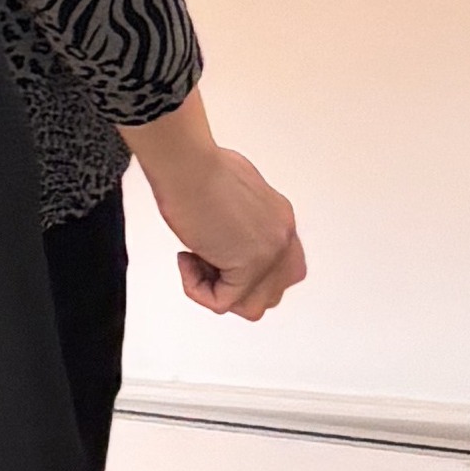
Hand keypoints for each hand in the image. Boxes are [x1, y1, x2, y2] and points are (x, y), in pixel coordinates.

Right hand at [124, 103, 305, 318]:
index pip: (282, 270)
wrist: (188, 164)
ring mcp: (270, 253)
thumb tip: (226, 246)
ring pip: (251, 306)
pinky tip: (187, 257)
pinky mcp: (250, 266)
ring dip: (217, 291)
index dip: (249, 275)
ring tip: (197, 260)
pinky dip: (196, 288)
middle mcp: (283, 237)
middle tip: (207, 264)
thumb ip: (241, 227)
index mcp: (280, 220)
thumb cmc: (199, 168)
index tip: (218, 258)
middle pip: (272, 293)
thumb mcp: (233, 199)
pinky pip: (221, 303)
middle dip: (237, 288)